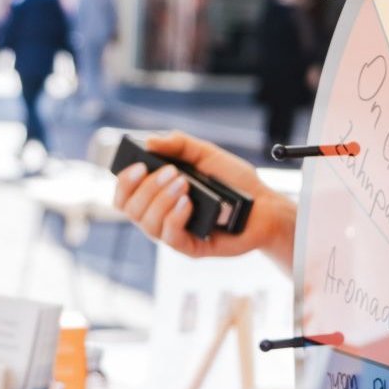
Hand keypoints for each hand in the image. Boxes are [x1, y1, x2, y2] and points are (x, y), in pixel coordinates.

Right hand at [112, 131, 295, 266]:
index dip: (124, 182)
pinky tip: (187, 203)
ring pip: (147, 223)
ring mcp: (174, 232)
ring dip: (161, 200)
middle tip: (172, 172)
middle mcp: (161, 215)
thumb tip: (149, 141)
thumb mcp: (206, 154)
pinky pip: (170, 237)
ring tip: (184, 184)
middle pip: (131, 208)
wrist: (264, 205)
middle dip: (148, 187)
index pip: (124, 195)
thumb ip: (178, 144)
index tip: (139, 166)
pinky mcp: (190, 247)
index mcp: (158, 195)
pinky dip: (174, 217)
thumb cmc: (234, 181)